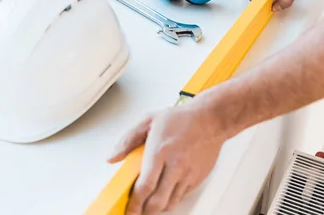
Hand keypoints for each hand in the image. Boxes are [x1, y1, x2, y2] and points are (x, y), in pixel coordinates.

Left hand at [107, 105, 225, 214]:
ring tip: (148, 206)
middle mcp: (175, 165)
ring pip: (170, 203)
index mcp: (159, 151)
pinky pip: (181, 197)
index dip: (134, 203)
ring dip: (157, 208)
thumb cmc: (181, 118)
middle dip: (144, 212)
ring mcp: (188, 174)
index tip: (128, 209)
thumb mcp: (148, 121)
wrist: (210, 119)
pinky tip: (164, 196)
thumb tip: (113, 157)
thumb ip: (127, 140)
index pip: (144, 186)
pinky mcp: (197, 178)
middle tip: (136, 212)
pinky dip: (170, 201)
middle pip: (157, 201)